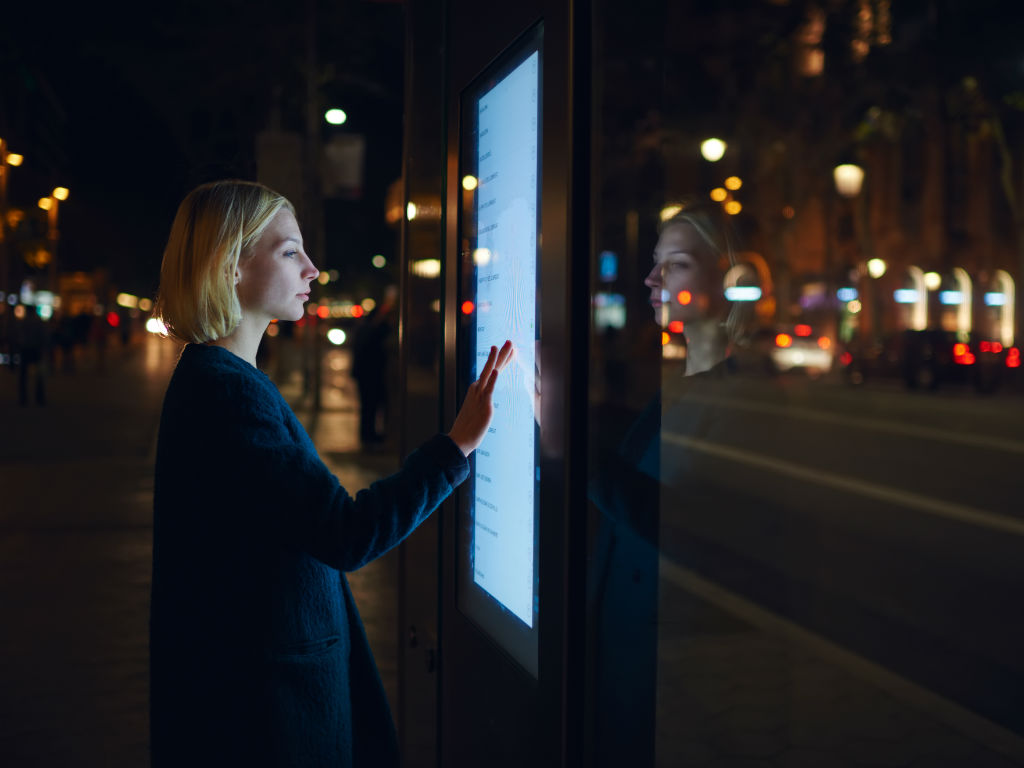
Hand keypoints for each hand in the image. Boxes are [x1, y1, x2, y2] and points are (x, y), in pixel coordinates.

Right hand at [448, 340, 513, 456]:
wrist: (459, 438)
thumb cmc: (468, 427)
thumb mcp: (476, 409)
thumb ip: (481, 402)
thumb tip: (485, 401)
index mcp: (476, 389)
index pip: (492, 371)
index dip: (501, 360)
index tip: (509, 350)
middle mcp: (477, 389)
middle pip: (491, 367)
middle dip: (501, 354)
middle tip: (509, 341)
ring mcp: (480, 396)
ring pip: (490, 373)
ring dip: (497, 359)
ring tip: (504, 347)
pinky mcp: (484, 405)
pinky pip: (489, 390)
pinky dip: (493, 380)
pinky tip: (497, 370)